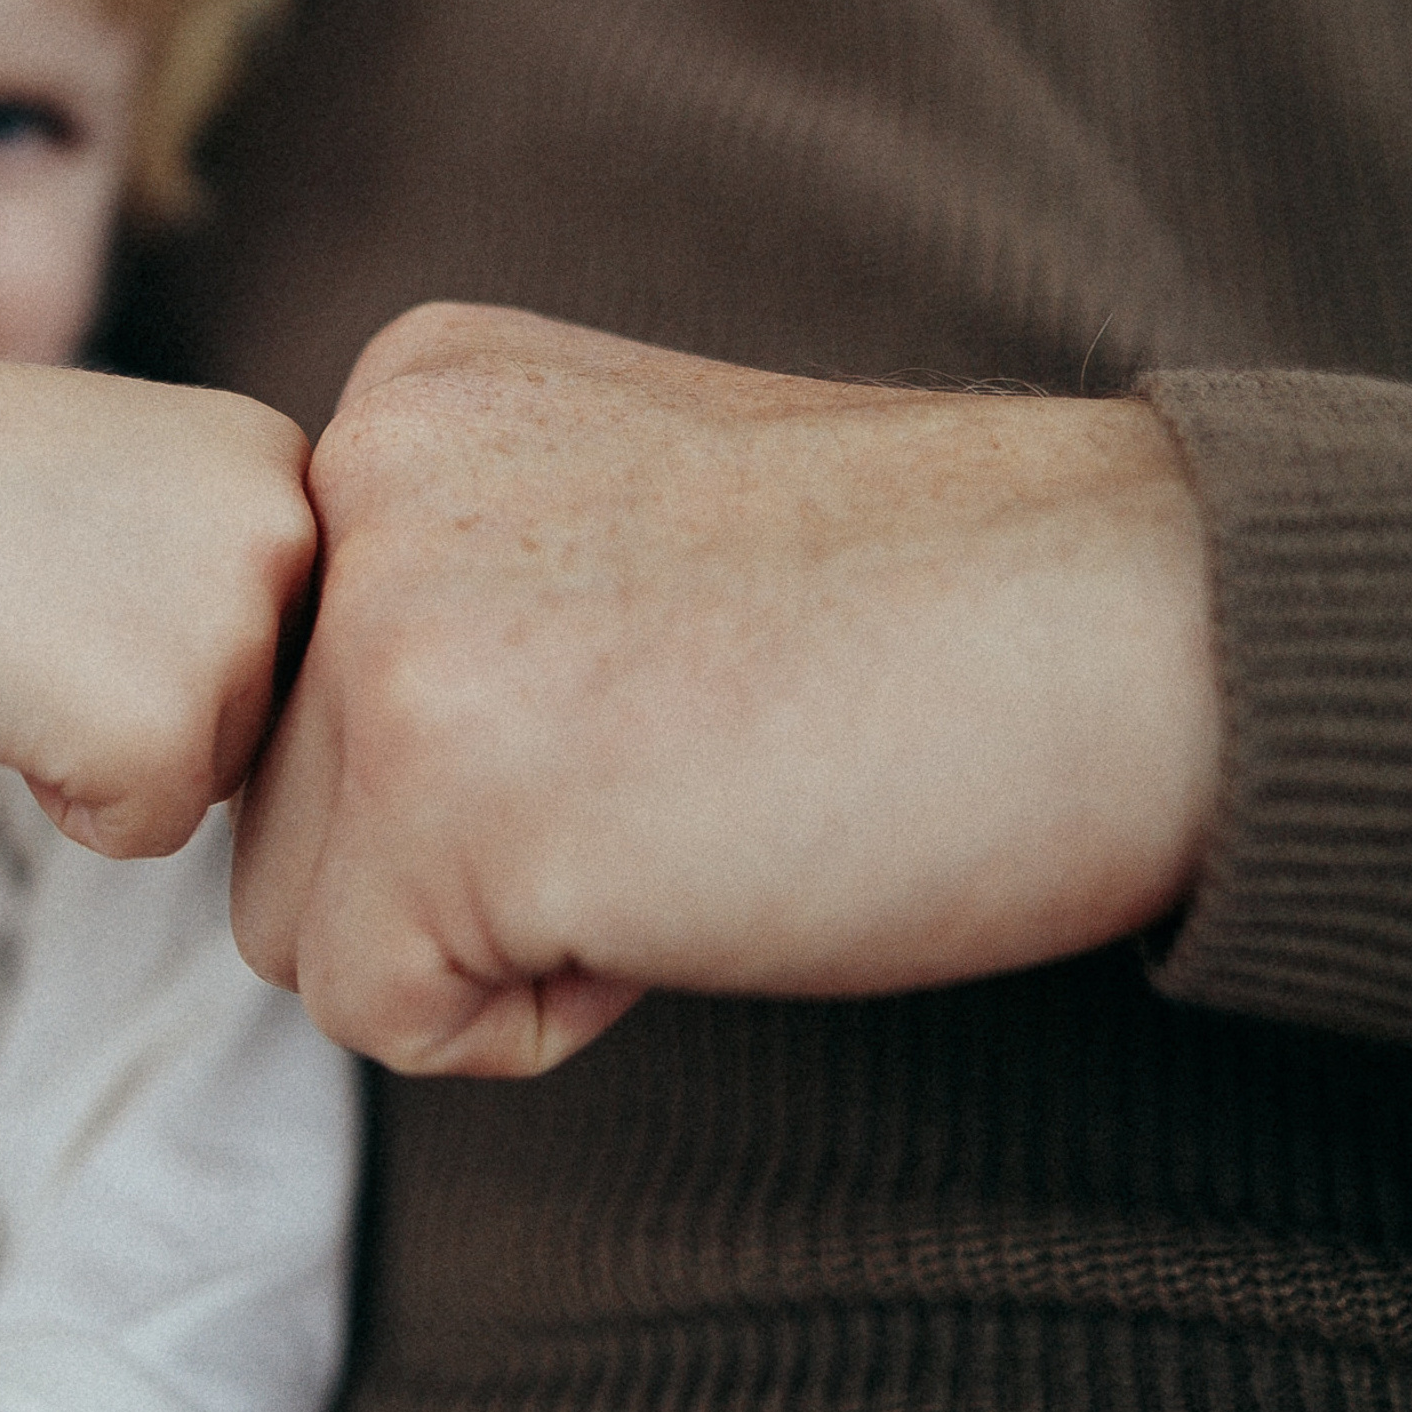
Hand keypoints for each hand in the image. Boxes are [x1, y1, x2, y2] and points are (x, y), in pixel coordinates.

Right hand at [0, 357, 317, 856]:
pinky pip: (148, 834)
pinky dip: (68, 797)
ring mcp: (238, 638)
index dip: (170, 620)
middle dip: (152, 690)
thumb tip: (265, 675)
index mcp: (283, 462)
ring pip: (216, 771)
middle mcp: (290, 541)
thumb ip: (221, 554)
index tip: (82, 564)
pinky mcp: (168, 740)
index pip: (285, 615)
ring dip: (114, 740)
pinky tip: (6, 692)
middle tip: (44, 602)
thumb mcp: (135, 471)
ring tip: (24, 635)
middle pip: (263, 701)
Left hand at [232, 303, 1222, 1076]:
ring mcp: (387, 625)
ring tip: (691, 818)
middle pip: (281, 809)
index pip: (312, 685)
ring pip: (305, 921)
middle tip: (692, 775)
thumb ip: (457, 589)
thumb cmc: (926, 617)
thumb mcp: (623, 522)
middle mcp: (363, 478)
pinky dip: (541, 1016)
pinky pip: (383, 1016)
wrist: (1130, 635)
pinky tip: (694, 882)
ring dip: (493, 935)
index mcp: (408, 396)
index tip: (667, 703)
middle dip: (464, 864)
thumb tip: (330, 772)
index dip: (487, 766)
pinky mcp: (436, 788)